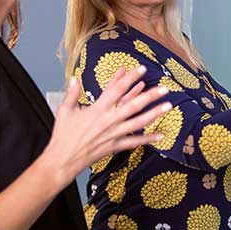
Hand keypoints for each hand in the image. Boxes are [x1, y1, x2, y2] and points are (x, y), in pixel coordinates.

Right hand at [43, 66, 170, 187]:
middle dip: (150, 96)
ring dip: (154, 113)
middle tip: (164, 88)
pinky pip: (134, 142)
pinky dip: (148, 138)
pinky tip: (160, 135)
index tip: (141, 69)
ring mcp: (113, 134)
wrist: (62, 160)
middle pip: (133, 105)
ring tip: (168, 106)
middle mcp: (108, 121)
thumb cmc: (63, 135)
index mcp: (97, 109)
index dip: (130, 78)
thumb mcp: (65, 110)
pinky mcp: (114, 146)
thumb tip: (74, 78)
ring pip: (138, 122)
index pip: (116, 90)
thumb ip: (72, 93)